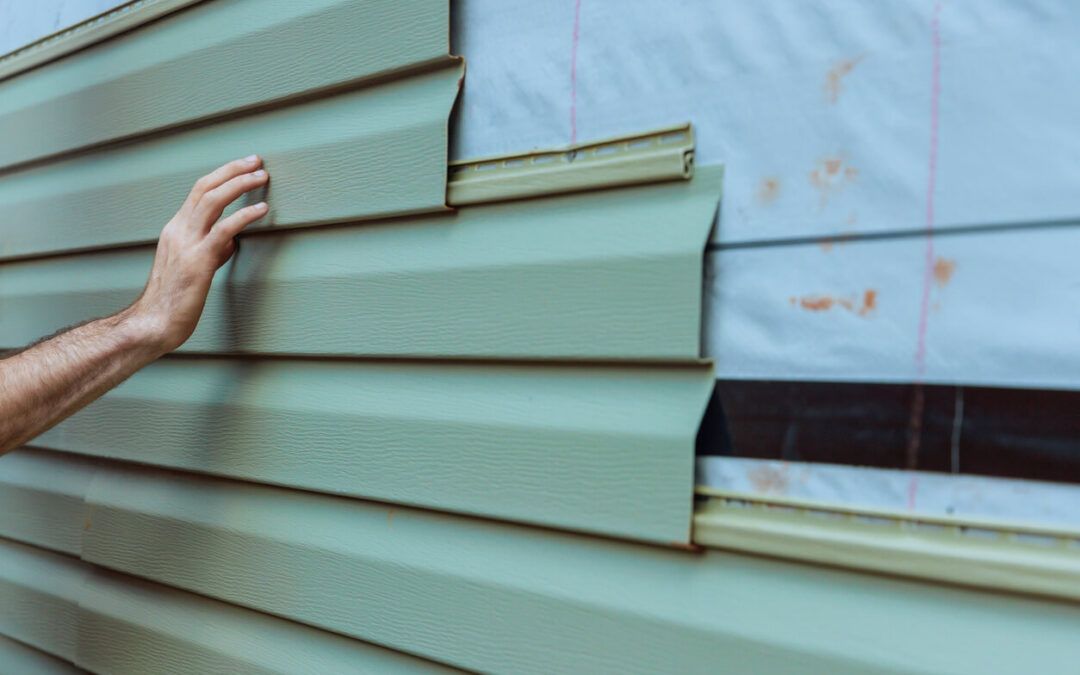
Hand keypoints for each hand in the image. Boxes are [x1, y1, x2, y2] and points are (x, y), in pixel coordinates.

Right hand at [129, 155, 269, 353]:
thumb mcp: (194, 268)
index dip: (223, 175)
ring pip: (212, 201)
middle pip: (205, 187)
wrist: (153, 324)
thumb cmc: (174, 301)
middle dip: (232, 170)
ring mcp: (186, 244)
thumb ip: (212, 250)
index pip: (199, 191)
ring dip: (240, 184)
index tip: (244, 166)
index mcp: (175, 230)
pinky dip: (245, 215)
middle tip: (256, 161)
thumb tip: (231, 240)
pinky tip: (263, 209)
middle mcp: (178, 230)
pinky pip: (224, 230)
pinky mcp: (198, 261)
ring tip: (262, 176)